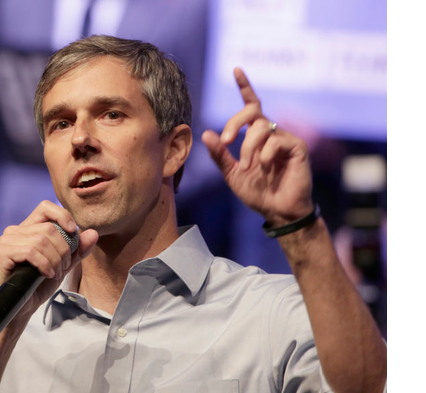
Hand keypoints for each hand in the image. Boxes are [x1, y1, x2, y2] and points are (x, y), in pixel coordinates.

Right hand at [0, 201, 98, 323]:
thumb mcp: (63, 265)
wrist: (23, 308)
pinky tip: (47, 274)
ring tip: (55, 274)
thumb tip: (93, 233)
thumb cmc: (39, 285)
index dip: (62, 215)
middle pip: (49, 229)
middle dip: (63, 250)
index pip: (45, 207)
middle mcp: (14, 231)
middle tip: (64, 267)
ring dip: (55, 260)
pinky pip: (30, 252)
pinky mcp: (1, 255)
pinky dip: (44, 264)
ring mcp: (5, 242)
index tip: (73, 231)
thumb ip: (77, 250)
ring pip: (41, 240)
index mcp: (28, 228)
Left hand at [201, 68, 313, 223]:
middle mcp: (271, 133)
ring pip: (261, 128)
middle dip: (235, 122)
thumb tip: (206, 133)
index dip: (245, 86)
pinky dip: (265, 153)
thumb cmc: (257, 192)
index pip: (251, 106)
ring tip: (247, 166)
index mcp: (256, 136)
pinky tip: (265, 166)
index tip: (236, 69)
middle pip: (253, 112)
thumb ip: (220, 154)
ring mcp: (285, 139)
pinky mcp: (297, 148)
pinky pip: (277, 140)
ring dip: (248, 147)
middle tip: (226, 140)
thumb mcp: (231, 173)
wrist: (277, 211)